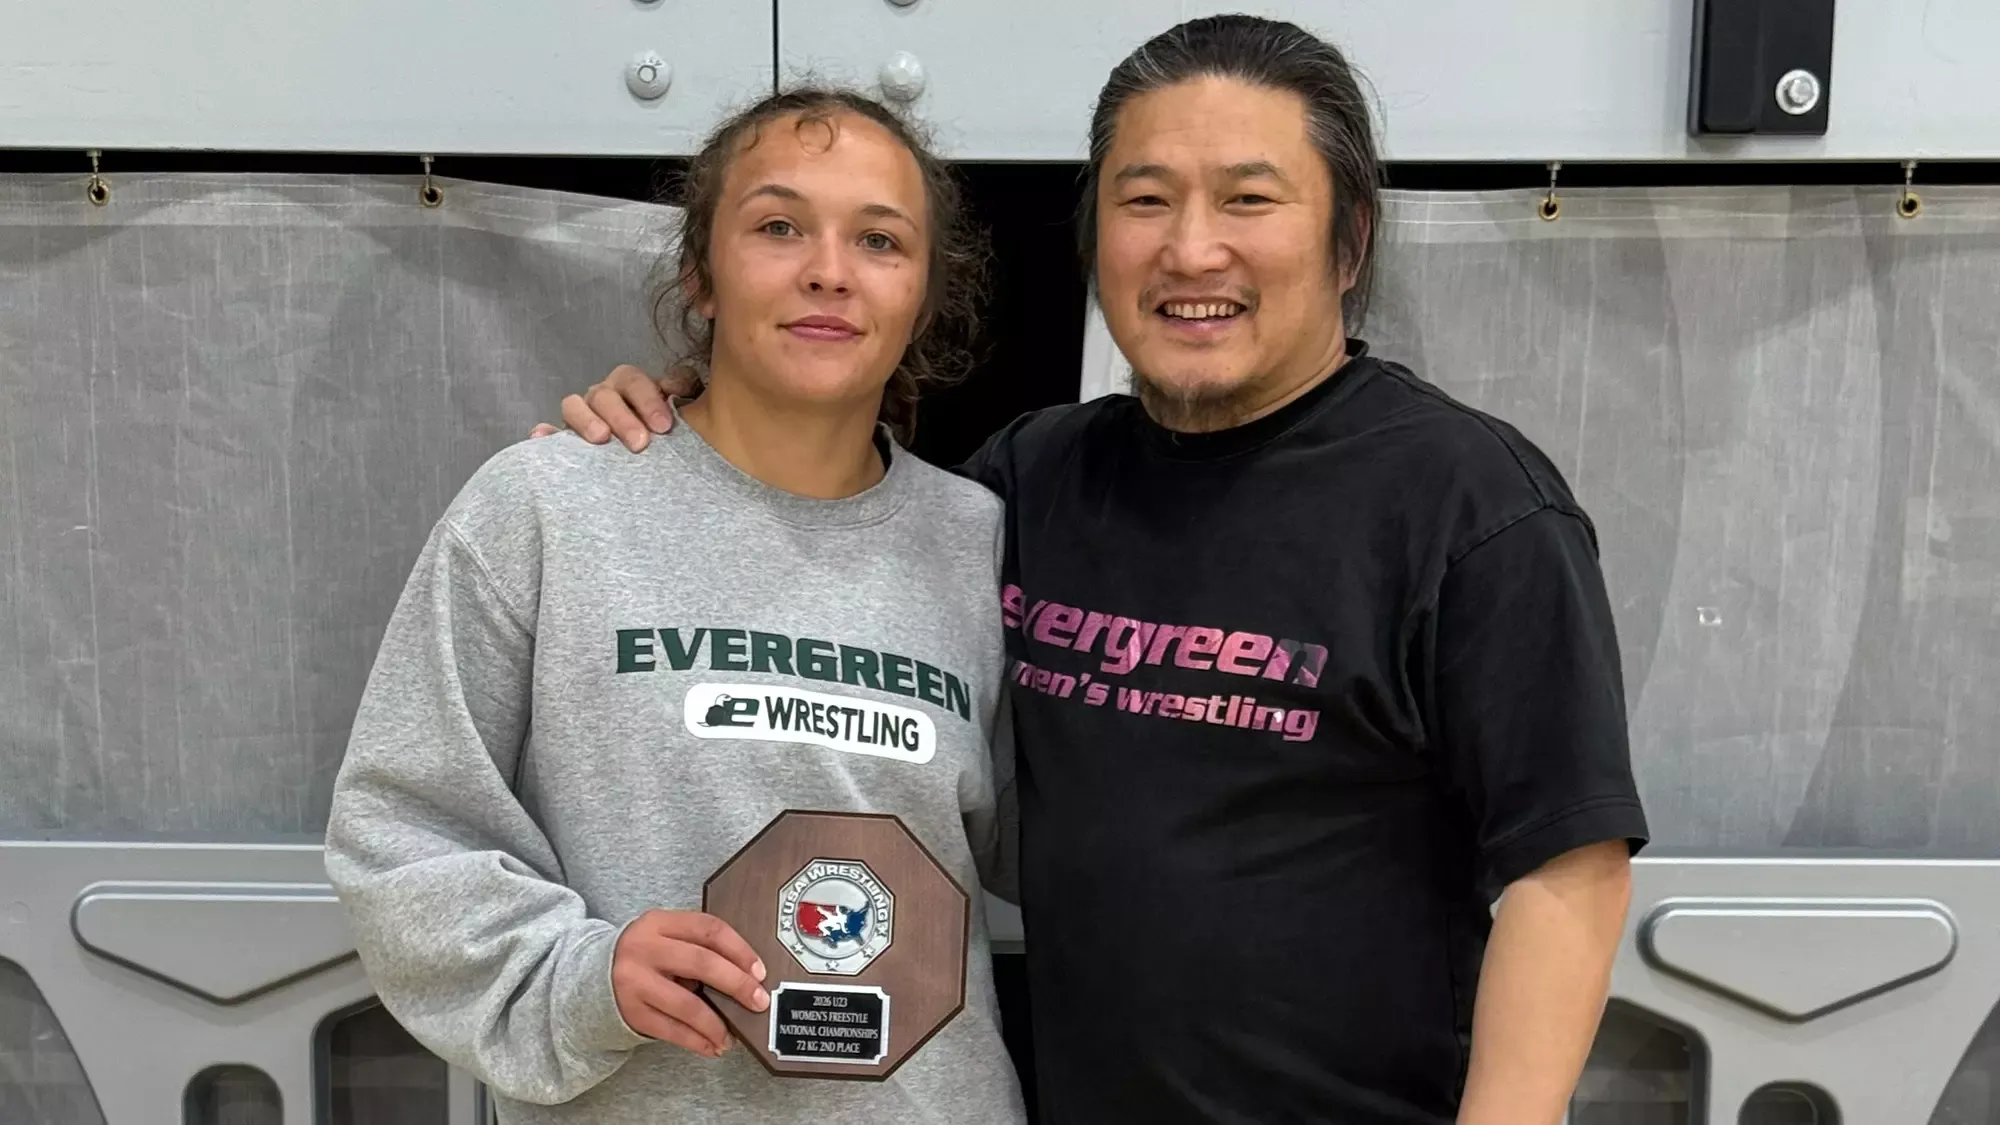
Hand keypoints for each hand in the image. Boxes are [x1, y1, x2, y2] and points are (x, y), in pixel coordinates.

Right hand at [528, 364, 699, 452]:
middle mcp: (603, 397)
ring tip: (601, 439)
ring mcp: (581, 417)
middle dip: (622, 418)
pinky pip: (549, 434)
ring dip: (586, 421)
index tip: (665, 426)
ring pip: (573, 406)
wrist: (661, 465)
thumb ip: (686, 389)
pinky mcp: (565, 441)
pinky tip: (541, 437)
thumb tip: (673, 385)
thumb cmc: (669, 431)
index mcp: (630, 386)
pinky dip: (546, 434)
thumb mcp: (688, 408)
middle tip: (641, 443)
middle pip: (603, 395)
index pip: (632, 380)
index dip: (648, 399)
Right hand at [610, 909, 768, 1058]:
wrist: (593, 977)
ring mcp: (634, 982)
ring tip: (731, 1036)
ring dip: (716, 1024)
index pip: (708, 929)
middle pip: (701, 963)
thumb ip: (698, 946)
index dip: (740, 950)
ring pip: (687, 1004)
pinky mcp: (631, 1012)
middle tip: (758, 1002)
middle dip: (737, 984)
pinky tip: (711, 1045)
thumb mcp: (665, 937)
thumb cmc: (646, 957)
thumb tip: (747, 977)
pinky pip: (671, 1030)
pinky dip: (696, 1040)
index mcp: (659, 923)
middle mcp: (644, 949)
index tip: (760, 971)